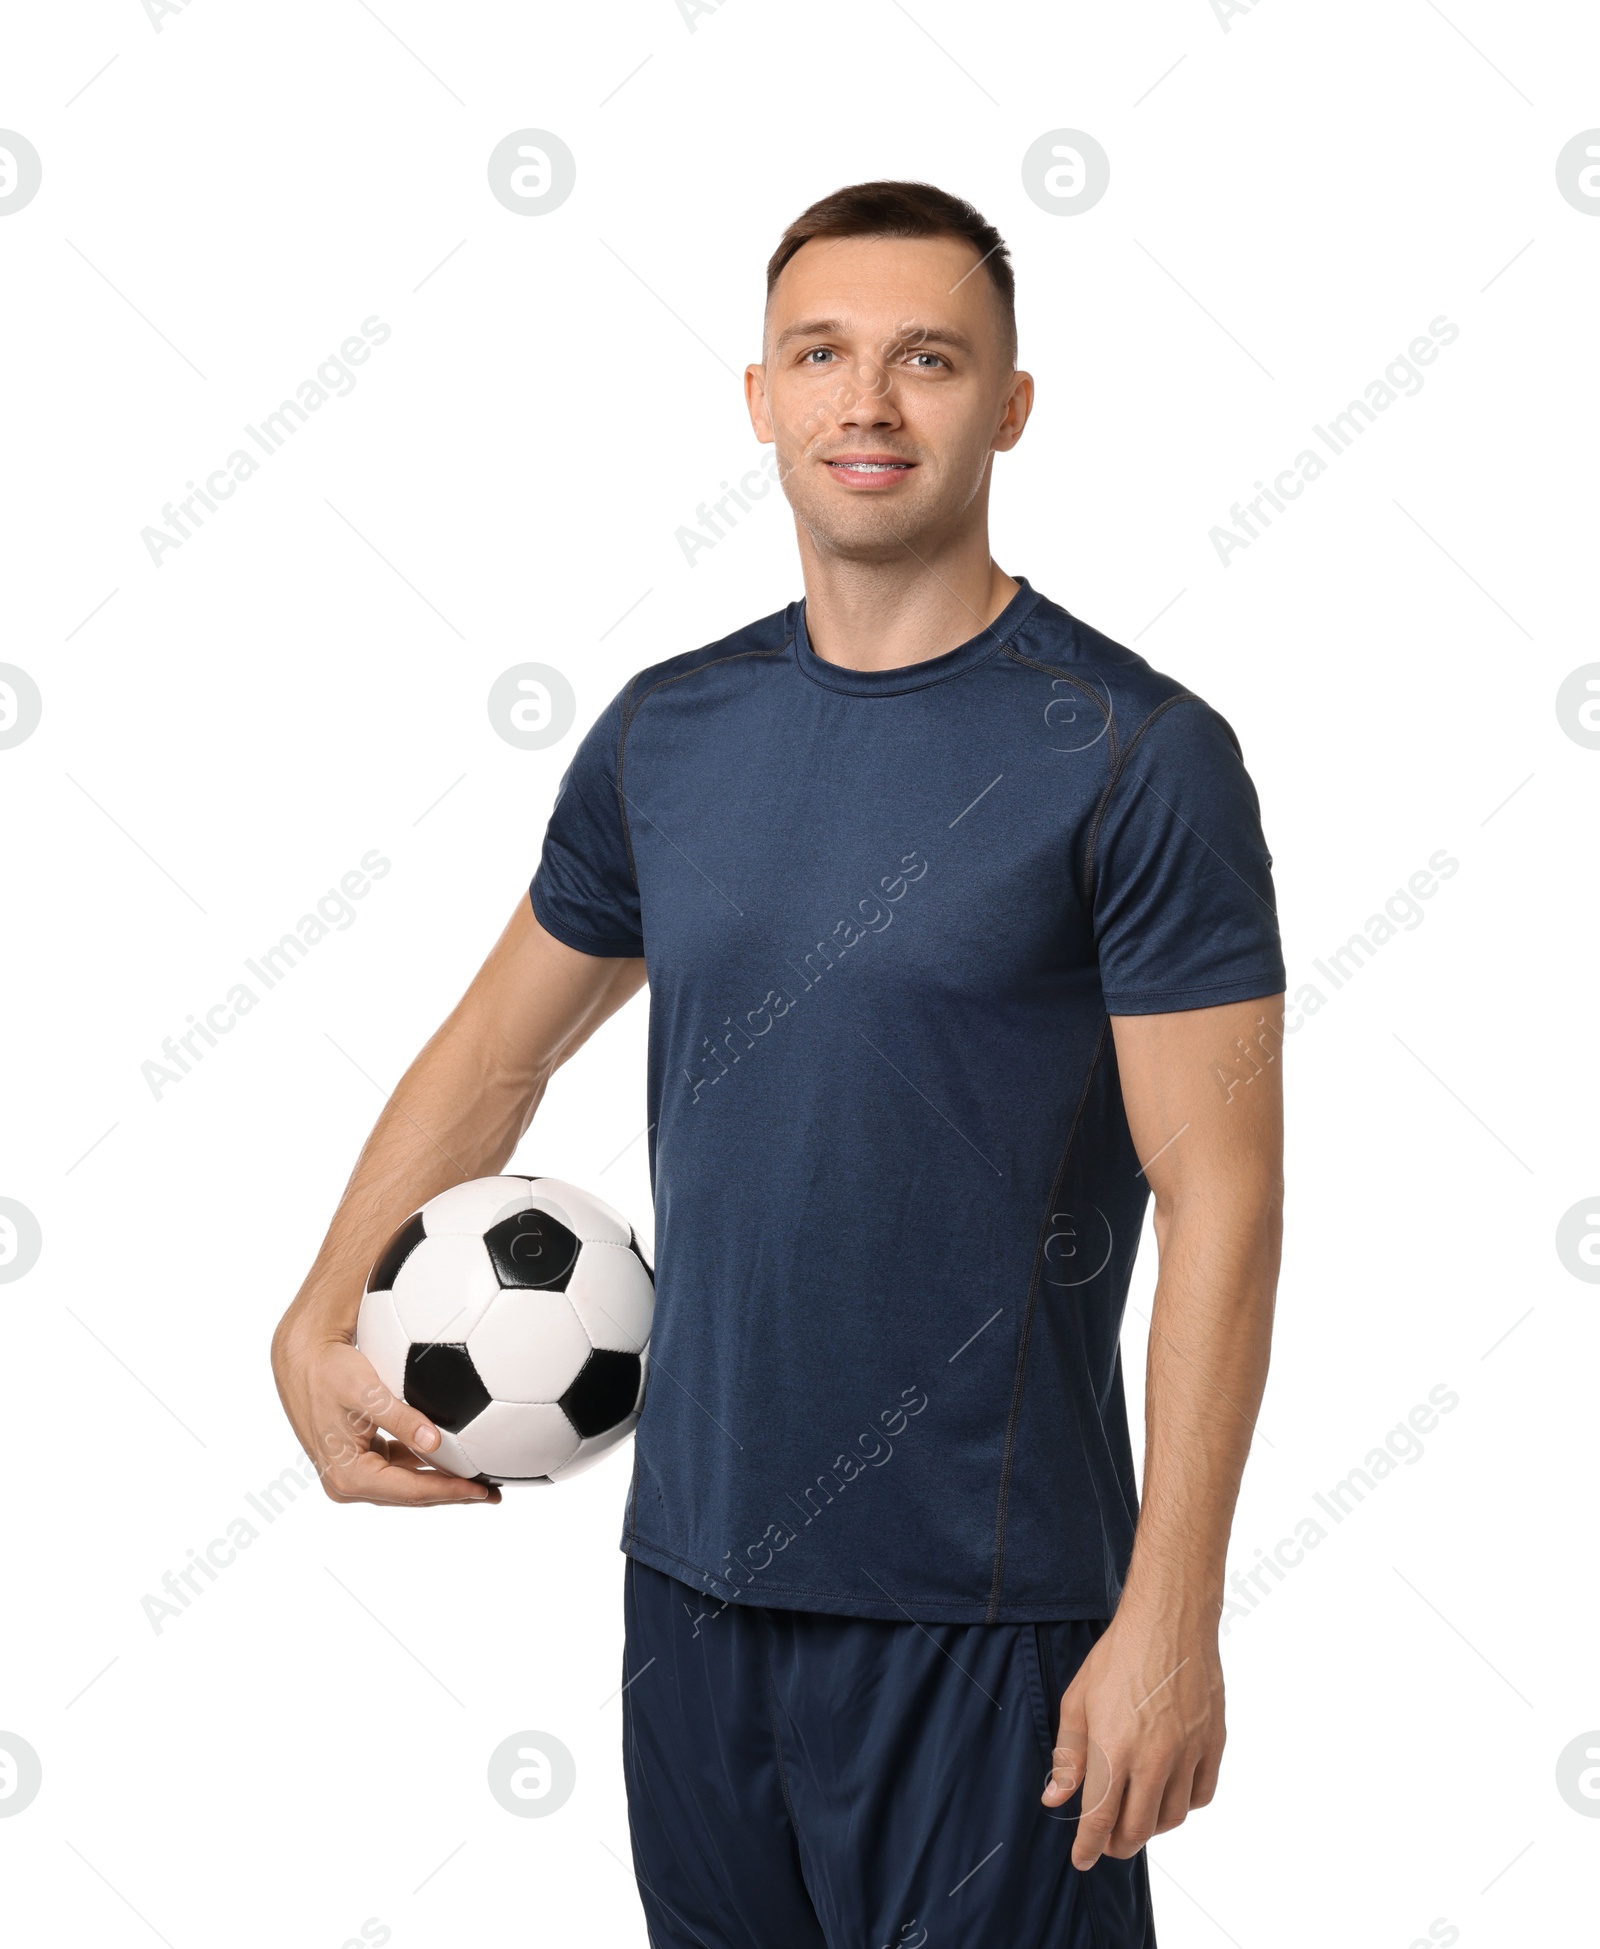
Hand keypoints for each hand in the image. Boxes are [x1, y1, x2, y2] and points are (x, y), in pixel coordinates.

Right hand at [271, 1325, 500, 1505]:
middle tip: (493, 1493)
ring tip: (480, 1481)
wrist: (301, 1357)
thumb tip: (435, 1442)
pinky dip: (424, 1466)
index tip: (484, 1490)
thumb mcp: (366, 1392)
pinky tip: (451, 1458)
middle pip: (411, 1495)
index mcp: (349, 1476)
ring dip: (441, 1482)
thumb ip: (400, 1418)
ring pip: (406, 1485)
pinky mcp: (357, 1458)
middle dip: (452, 1494)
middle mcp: (347, 1483)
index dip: (450, 1491)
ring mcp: (351, 1473)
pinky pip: (398, 1468)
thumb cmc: (330, 1370)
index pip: (411, 1492)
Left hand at [1041, 1603, 1222, 1867]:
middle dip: (1118, 1844)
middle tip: (1106, 1841)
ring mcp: (1188, 1752)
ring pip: (1171, 1817)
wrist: (1170, 1621)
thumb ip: (1068, 1755)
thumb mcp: (1078, 1700)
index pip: (1099, 1819)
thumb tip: (1054, 1798)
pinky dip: (1184, 1804)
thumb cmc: (1117, 1657)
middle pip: (1138, 1829)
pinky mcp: (1213, 1743)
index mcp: (1114, 1748)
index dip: (1088, 1848)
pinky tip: (1169, 1792)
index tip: (1081, 1861)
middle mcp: (1154, 1758)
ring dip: (1151, 1826)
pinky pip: (1201, 1794)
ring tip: (1135, 1813)